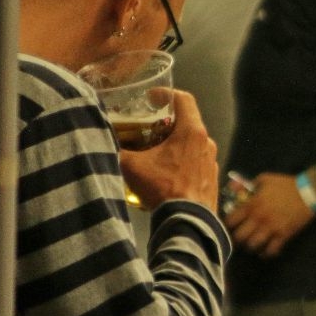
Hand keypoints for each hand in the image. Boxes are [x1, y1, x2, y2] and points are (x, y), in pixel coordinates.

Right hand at [119, 90, 218, 210]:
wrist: (188, 222)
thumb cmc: (163, 189)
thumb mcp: (132, 166)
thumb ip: (118, 149)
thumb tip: (103, 140)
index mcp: (192, 132)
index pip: (184, 99)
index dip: (166, 94)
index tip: (151, 98)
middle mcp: (207, 143)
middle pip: (187, 122)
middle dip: (165, 123)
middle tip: (146, 129)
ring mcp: (211, 161)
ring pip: (191, 144)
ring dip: (173, 144)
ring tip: (153, 153)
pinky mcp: (211, 178)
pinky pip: (195, 162)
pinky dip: (181, 161)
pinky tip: (165, 174)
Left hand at [224, 172, 313, 257]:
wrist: (308, 193)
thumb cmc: (286, 185)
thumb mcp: (265, 179)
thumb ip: (247, 184)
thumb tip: (232, 188)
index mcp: (252, 204)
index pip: (231, 221)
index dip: (228, 224)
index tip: (232, 225)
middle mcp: (259, 218)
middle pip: (239, 237)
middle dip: (238, 238)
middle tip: (240, 236)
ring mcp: (271, 228)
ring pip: (253, 246)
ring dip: (250, 246)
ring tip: (252, 243)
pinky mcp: (283, 235)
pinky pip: (271, 251)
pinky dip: (266, 253)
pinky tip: (265, 250)